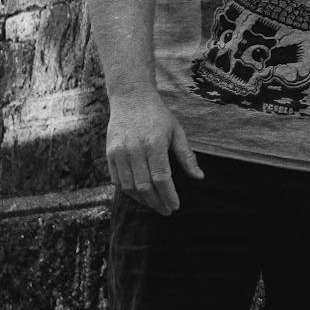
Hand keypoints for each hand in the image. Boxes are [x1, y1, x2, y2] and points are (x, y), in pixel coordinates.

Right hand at [105, 92, 200, 216]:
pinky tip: (139, 195)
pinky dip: (127, 192)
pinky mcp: (110, 153)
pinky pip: (116, 180)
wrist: (131, 97)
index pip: (161, 178)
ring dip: (142, 201)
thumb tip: (199, 177)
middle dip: (157, 203)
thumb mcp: (177, 131)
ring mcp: (119, 152)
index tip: (175, 206)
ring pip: (129, 187)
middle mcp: (134, 149)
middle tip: (166, 211)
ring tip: (154, 205)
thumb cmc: (158, 115)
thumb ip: (187, 156)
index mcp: (154, 144)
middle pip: (144, 186)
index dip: (168, 196)